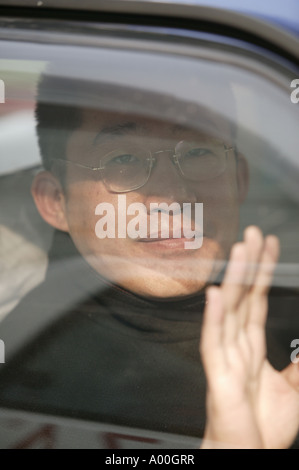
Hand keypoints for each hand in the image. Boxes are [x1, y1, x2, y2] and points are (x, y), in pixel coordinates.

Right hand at [200, 226, 298, 448]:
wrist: (248, 455)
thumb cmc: (264, 427)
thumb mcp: (294, 388)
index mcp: (252, 346)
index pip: (257, 299)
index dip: (262, 272)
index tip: (268, 246)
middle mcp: (237, 345)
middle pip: (243, 296)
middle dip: (249, 264)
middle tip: (254, 234)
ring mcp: (226, 357)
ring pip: (229, 310)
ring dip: (233, 279)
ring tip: (240, 250)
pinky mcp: (219, 375)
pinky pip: (214, 342)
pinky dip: (214, 318)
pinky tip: (216, 295)